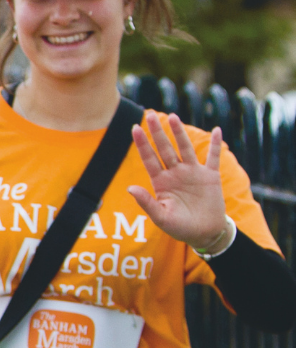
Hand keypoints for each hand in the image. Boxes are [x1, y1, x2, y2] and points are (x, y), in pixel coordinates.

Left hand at [127, 113, 230, 252]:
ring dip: (179, 133)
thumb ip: (146, 202)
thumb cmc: (179, 227)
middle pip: (165, 148)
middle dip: (157, 132)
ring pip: (185, 148)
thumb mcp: (161, 217)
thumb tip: (130, 188)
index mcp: (161, 182)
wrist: (204, 233)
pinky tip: (216, 130)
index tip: (134, 128)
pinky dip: (215, 145)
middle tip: (150, 114)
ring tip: (173, 116)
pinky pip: (213, 158)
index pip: (149, 158)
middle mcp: (175, 173)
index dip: (142, 144)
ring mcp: (193, 173)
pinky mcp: (210, 176)